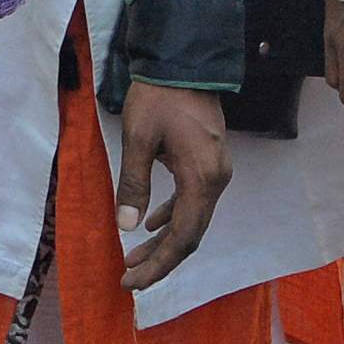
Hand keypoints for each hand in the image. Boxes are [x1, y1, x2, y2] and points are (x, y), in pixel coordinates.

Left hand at [116, 80, 230, 288]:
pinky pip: (193, 201)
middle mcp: (216, 181)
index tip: (132, 282)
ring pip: (192, 220)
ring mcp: (216, 172)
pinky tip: (152, 225)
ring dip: (164, 242)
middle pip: (191, 235)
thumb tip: (127, 226)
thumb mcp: (138, 139)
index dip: (159, 265)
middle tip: (130, 279)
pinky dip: (173, 217)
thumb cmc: (160, 96)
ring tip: (133, 258)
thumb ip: (133, 183)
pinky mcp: (209, 163)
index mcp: (202, 179)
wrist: (185, 61)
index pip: (183, 237)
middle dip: (160, 260)